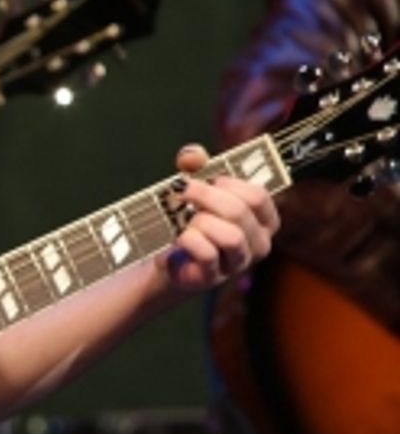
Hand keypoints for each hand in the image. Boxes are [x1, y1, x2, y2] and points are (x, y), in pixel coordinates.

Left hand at [162, 143, 278, 291]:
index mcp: (263, 219)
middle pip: (239, 212)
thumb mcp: (195, 188)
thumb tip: (193, 156)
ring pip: (230, 236)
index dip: (230, 183)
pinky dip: (189, 240)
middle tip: (182, 190)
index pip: (258, 196)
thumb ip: (195, 166)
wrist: (169, 258)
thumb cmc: (191, 221)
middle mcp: (258, 243)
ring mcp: (239, 263)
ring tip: (185, 222)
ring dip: (200, 222)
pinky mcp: (215, 277)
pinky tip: (180, 238)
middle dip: (206, 196)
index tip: (208, 180)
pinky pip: (207, 253)